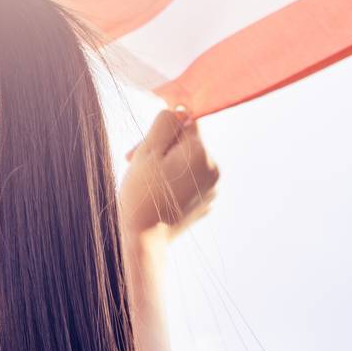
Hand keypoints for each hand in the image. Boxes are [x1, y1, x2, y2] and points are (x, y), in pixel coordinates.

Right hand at [118, 107, 218, 244]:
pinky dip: (176, 181)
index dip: (162, 132)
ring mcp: (213, 189)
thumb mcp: (147, 151)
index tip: (144, 149)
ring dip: (169, 164)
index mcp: (202, 153)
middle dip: (164, 149)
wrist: (145, 239)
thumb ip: (165, 123)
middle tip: (137, 163)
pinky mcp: (207, 203)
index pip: (186, 122)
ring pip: (189, 161)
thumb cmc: (142, 193)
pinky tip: (159, 193)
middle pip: (188, 143)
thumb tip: (179, 111)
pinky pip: (192, 180)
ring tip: (148, 181)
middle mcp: (214, 169)